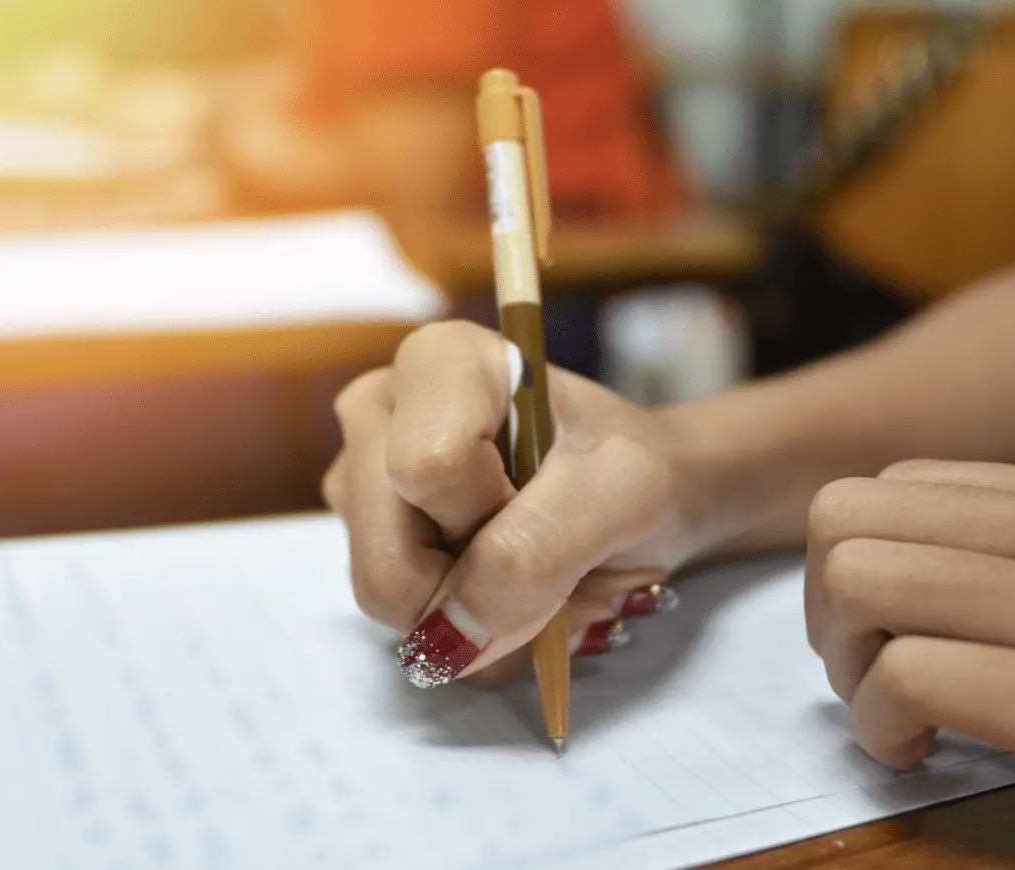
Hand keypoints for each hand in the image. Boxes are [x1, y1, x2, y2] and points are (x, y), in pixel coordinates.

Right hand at [323, 321, 703, 688]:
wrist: (649, 497)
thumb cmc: (639, 471)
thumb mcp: (626, 491)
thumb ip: (540, 548)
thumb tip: (448, 633)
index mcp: (437, 363)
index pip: (428, 470)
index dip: (493, 515)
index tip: (548, 497)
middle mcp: (380, 414)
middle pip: (389, 559)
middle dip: (484, 589)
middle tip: (555, 560)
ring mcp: (365, 482)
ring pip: (391, 600)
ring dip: (488, 616)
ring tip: (545, 576)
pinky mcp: (372, 540)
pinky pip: (409, 624)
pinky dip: (480, 630)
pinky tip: (519, 591)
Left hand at [806, 460, 1014, 868]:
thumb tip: (937, 564)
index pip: (900, 484)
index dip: (860, 559)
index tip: (888, 628)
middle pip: (850, 517)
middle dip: (828, 604)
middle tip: (868, 670)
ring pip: (864, 580)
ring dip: (845, 663)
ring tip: (895, 715)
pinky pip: (912, 678)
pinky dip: (883, 724)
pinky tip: (921, 755)